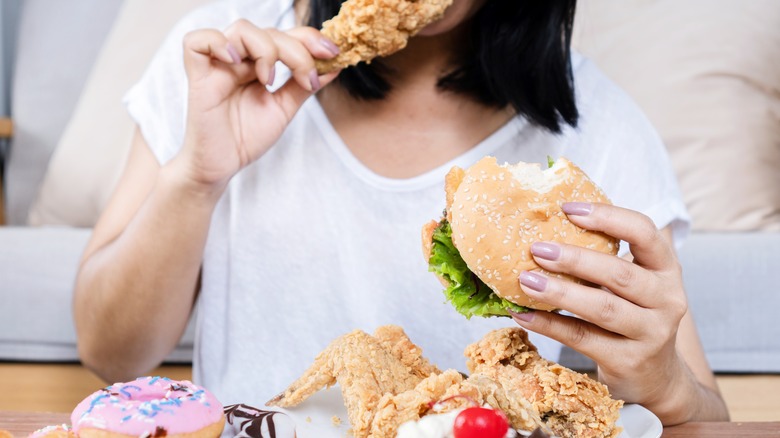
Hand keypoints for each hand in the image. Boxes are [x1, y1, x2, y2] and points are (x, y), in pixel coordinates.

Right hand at [175, 20, 339, 189]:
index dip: (309, 38)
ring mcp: (218, 65)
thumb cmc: (246, 137)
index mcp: (258, 64)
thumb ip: (303, 85)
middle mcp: (239, 59)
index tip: (332, 53)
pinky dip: (218, 43)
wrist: (222, 166)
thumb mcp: (283, 108)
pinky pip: (196, 42)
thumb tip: (334, 66)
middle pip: (268, 31)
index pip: (285, 35)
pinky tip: (236, 62)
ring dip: (265, 48)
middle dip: (296, 50)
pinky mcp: (198, 77)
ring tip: (269, 79)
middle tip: (307, 77)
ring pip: (241, 29)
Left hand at [509, 202, 692, 420]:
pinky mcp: (629, 361)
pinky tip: (523, 314)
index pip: (645, 233)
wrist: (656, 377)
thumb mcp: (633, 285)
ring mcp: (651, 334)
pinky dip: (549, 325)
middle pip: (620, 273)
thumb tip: (545, 229)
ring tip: (526, 280)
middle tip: (537, 249)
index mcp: (666, 269)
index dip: (608, 217)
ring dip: (560, 292)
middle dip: (575, 259)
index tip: (568, 209)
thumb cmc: (633, 317)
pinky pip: (583, 338)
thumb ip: (605, 259)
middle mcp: (667, 300)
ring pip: (603, 308)